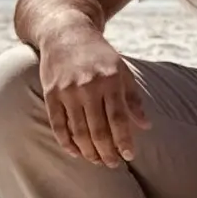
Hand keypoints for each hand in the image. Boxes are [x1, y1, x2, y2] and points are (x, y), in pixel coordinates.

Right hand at [39, 30, 148, 167]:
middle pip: (98, 129)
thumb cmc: (99, 54)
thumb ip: (133, 98)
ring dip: (88, 150)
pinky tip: (75, 152)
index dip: (124, 140)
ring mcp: (67, 91)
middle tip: (113, 164)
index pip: (118, 118)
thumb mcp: (122, 69)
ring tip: (97, 161)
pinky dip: (66, 141)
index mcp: (109, 80)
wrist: (66, 32)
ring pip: (78, 130)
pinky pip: (58, 124)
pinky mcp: (50, 93)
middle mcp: (88, 87)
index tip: (130, 155)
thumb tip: (145, 125)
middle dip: (106, 151)